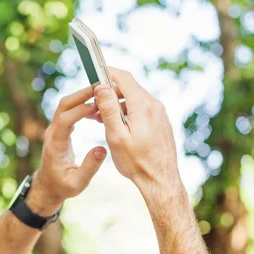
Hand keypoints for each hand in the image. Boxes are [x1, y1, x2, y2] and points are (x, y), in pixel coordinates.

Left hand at [28, 85, 107, 216]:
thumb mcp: (78, 183)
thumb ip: (90, 167)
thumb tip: (102, 149)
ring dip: (82, 97)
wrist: (48, 187)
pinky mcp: (59, 130)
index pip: (65, 120)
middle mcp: (52, 133)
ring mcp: (54, 130)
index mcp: (55, 145)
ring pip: (65, 105)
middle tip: (102, 88)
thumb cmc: (62, 187)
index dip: (81, 110)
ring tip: (102, 94)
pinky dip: (81, 105)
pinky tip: (96, 106)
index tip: (98, 105)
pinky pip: (68, 111)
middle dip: (82, 95)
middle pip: (63, 105)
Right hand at [93, 68, 180, 192]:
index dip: (107, 73)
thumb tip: (101, 87)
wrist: (160, 180)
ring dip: (117, 103)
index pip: (124, 78)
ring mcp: (160, 114)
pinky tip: (117, 126)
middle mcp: (154, 105)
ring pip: (135, 99)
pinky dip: (128, 111)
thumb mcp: (116, 136)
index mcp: (142, 106)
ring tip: (101, 118)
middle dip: (109, 92)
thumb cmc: (136, 162)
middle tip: (92, 104)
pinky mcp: (161, 122)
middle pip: (129, 87)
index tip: (94, 74)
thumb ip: (109, 109)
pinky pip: (142, 109)